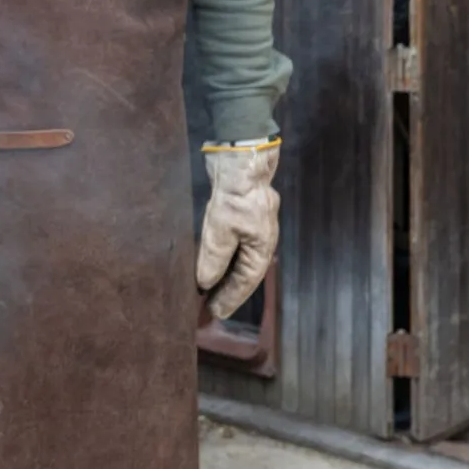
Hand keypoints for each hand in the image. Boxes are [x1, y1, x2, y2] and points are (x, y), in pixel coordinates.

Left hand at [196, 140, 281, 318]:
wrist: (241, 156)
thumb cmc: (236, 193)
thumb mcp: (221, 228)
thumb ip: (214, 258)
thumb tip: (206, 282)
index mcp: (261, 247)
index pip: (246, 282)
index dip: (230, 298)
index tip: (216, 312)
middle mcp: (259, 240)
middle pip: (244, 273)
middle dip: (228, 290)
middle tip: (210, 306)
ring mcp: (251, 227)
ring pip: (237, 258)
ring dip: (224, 274)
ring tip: (208, 289)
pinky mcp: (239, 215)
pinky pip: (231, 244)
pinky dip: (221, 256)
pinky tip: (210, 260)